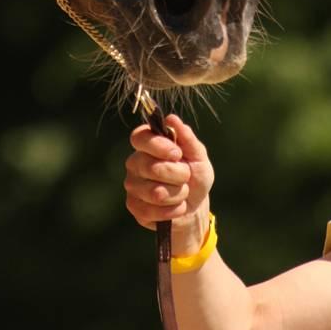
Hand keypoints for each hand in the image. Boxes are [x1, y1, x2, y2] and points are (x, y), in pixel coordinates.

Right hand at [124, 114, 213, 255]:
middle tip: (186, 176)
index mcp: (147, 144)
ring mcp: (132, 185)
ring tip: (181, 193)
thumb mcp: (198, 156)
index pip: (139, 138)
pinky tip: (176, 207)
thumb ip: (186, 137)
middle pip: (151, 167)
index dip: (158, 146)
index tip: (177, 153)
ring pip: (155, 192)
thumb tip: (171, 118)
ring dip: (177, 195)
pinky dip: (172, 211)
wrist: (195, 206)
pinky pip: (151, 210)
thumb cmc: (195, 176)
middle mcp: (134, 162)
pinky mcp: (134, 206)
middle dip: (178, 175)